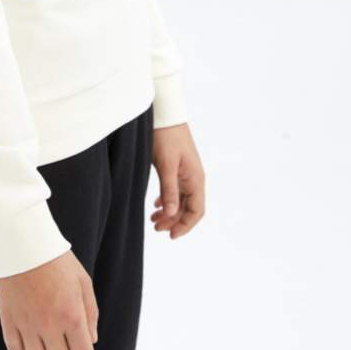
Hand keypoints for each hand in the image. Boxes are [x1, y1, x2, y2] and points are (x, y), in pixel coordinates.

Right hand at [0, 249, 98, 349]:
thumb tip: (90, 341)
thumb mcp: (83, 282)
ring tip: (49, 340)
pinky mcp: (8, 319)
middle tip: (68, 345)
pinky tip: (31, 336)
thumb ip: (90, 314)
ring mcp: (27, 324)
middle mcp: (49, 325)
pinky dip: (25, 349)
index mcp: (71, 315)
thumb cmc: (58, 260)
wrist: (24, 242)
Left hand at [151, 122, 204, 238]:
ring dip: (169, 211)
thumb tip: (172, 214)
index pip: (197, 211)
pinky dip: (167, 199)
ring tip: (153, 219)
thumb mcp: (166, 164)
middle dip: (173, 221)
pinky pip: (176, 189)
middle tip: (155, 227)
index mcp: (195, 179)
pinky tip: (157, 204)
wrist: (165, 113)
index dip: (185, 225)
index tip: (171, 236)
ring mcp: (186, 172)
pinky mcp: (177, 166)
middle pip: (188, 207)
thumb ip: (169, 189)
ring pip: (181, 199)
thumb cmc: (165, 136)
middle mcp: (193, 177)